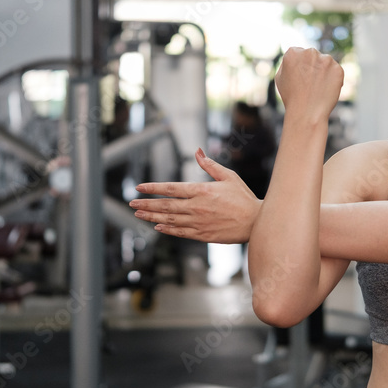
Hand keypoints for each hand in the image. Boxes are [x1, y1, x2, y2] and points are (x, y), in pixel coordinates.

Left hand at [129, 148, 261, 242]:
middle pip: (165, 205)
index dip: (153, 188)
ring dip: (152, 216)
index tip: (139, 187)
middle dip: (146, 204)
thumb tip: (197, 151)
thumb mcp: (229, 177)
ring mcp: (198, 223)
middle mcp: (197, 207)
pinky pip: (180, 232)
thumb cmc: (243, 198)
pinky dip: (167, 229)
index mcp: (202, 191)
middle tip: (132, 203)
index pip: (171, 188)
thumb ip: (210, 165)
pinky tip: (157, 226)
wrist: (256, 222)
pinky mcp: (203, 235)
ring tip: (138, 214)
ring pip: (169, 219)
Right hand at [276, 47, 343, 120]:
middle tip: (309, 84)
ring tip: (317, 88)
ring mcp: (326, 60)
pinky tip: (325, 90)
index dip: (299, 67)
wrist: (307, 113)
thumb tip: (296, 55)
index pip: (298, 53)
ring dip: (323, 71)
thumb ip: (287, 63)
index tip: (299, 78)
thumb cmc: (291, 97)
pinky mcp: (338, 69)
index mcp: (293, 52)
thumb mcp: (280, 77)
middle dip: (312, 66)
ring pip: (325, 63)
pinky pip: (336, 72)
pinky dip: (333, 80)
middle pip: (312, 56)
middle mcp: (310, 52)